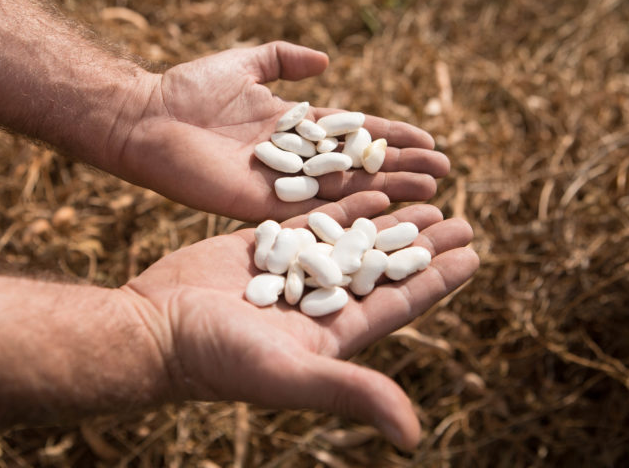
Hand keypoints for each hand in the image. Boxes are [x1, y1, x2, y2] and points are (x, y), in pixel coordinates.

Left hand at [116, 42, 449, 220]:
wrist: (147, 119)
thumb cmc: (190, 89)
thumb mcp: (246, 62)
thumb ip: (285, 59)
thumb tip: (327, 61)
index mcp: (294, 127)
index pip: (353, 134)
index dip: (391, 137)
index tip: (428, 140)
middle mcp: (295, 160)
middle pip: (360, 164)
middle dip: (402, 166)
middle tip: (445, 173)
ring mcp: (282, 185)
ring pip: (347, 188)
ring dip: (390, 188)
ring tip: (432, 189)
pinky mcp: (264, 207)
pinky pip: (316, 208)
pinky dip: (352, 207)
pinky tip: (387, 206)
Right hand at [120, 192, 478, 448]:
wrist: (155, 328)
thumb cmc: (217, 359)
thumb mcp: (290, 376)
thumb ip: (351, 395)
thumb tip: (413, 438)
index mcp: (333, 335)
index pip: (399, 303)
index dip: (436, 281)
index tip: (473, 255)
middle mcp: (318, 303)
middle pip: (385, 267)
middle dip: (424, 246)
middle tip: (463, 221)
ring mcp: (292, 272)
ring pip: (355, 240)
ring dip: (393, 222)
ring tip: (428, 201)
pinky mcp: (264, 247)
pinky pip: (314, 222)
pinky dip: (345, 205)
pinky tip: (373, 189)